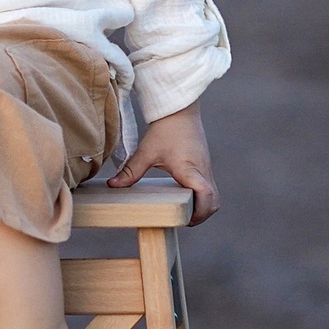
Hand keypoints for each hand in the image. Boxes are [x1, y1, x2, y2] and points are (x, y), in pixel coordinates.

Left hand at [107, 103, 217, 224]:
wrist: (179, 110)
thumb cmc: (165, 129)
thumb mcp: (147, 151)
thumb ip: (131, 170)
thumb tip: (114, 185)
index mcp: (190, 169)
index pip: (206, 194)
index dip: (200, 211)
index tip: (185, 219)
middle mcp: (203, 170)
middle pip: (214, 201)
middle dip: (202, 214)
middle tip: (182, 218)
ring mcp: (206, 167)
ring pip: (214, 194)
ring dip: (203, 206)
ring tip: (183, 209)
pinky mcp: (205, 164)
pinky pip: (209, 186)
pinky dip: (202, 196)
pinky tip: (184, 196)